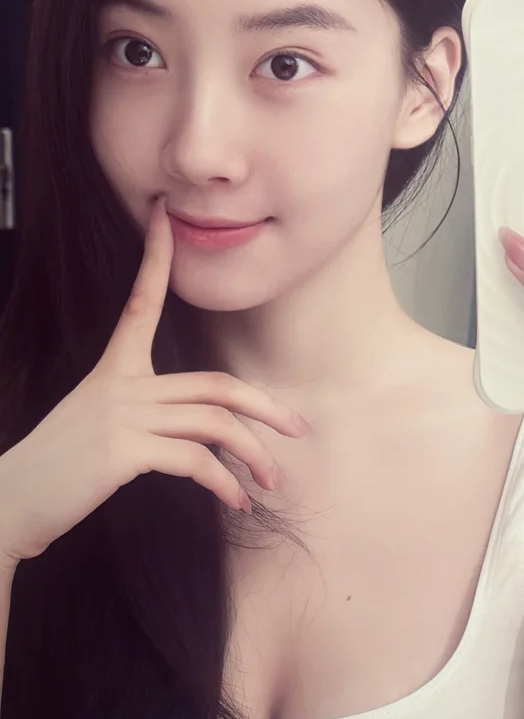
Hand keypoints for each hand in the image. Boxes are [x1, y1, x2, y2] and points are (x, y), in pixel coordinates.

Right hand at [0, 195, 309, 566]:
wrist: (11, 503)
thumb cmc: (60, 472)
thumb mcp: (101, 426)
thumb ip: (145, 415)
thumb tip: (200, 436)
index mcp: (114, 369)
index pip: (141, 300)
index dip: (155, 256)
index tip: (163, 216)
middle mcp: (120, 384)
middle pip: (217, 385)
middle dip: (266, 408)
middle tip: (299, 429)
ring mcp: (121, 414)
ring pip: (215, 423)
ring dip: (254, 456)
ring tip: (271, 482)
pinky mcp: (122, 450)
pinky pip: (195, 461)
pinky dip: (224, 484)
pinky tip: (237, 502)